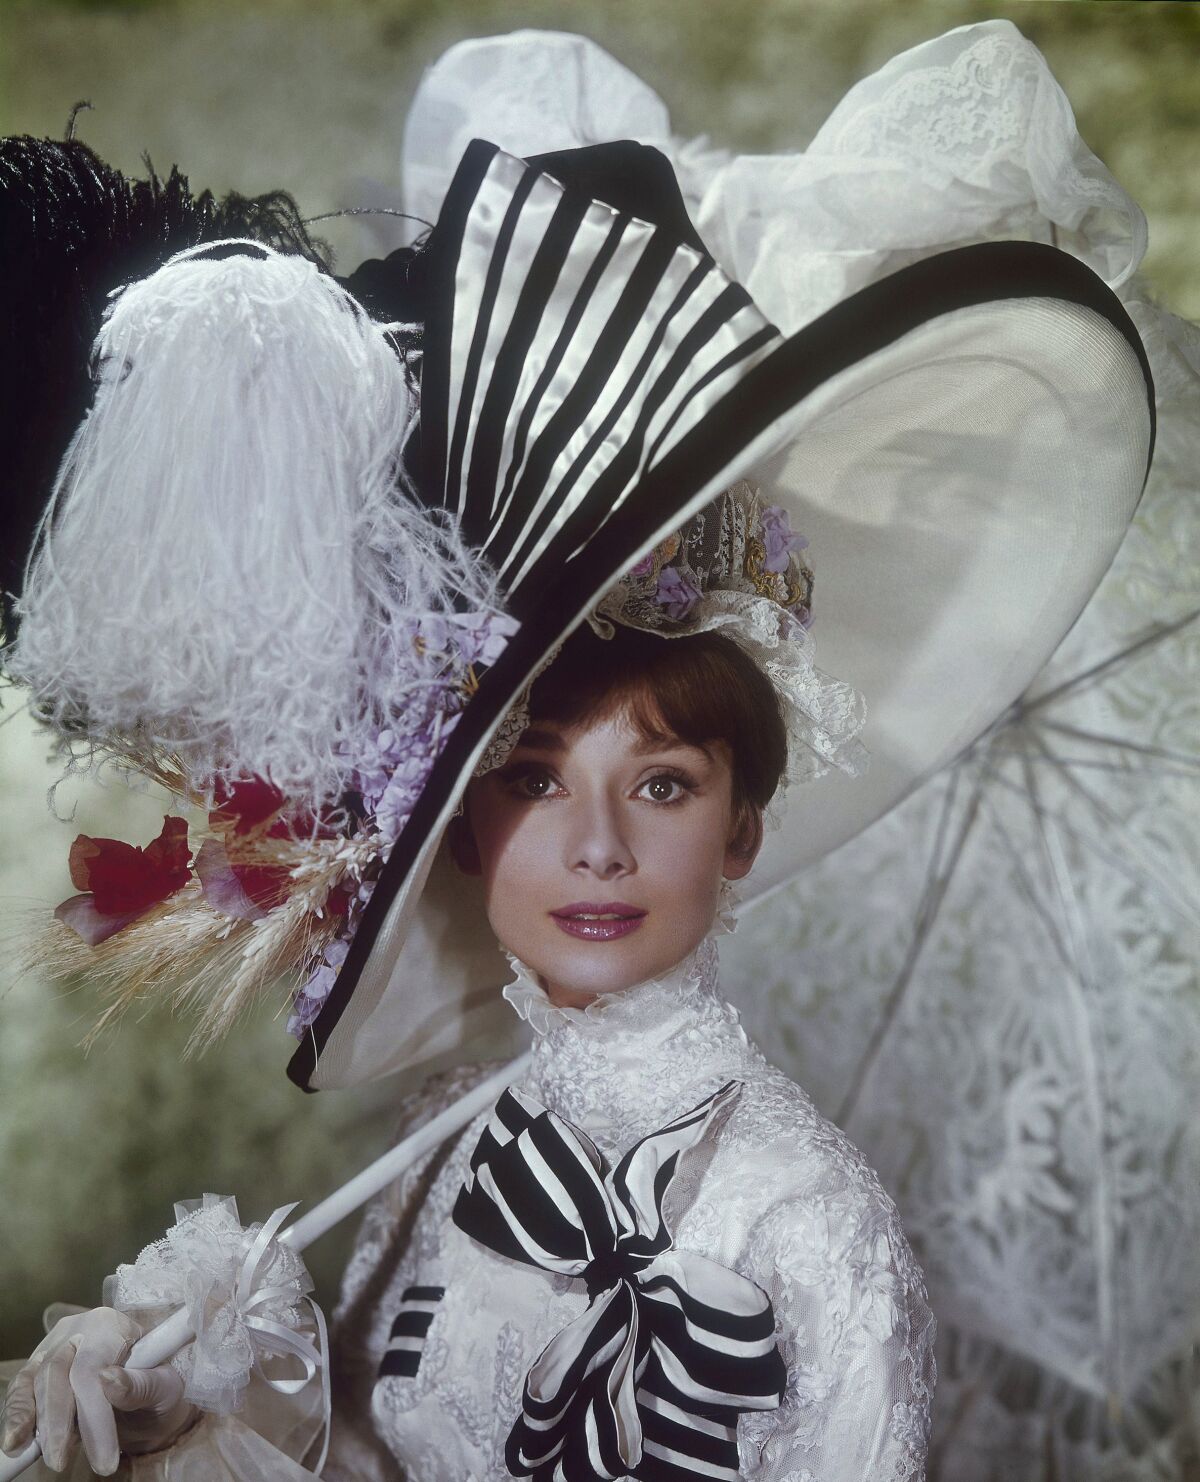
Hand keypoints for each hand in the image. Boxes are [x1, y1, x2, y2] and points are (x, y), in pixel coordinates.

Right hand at [1, 1306, 198, 1475]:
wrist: (148, 1396)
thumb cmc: (160, 1387)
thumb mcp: (164, 1386)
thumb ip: (139, 1384)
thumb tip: (108, 1380)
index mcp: (112, 1326)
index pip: (92, 1369)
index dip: (92, 1416)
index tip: (103, 1458)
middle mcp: (78, 1330)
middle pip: (56, 1373)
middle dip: (55, 1423)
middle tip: (61, 1462)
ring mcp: (54, 1346)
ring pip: (32, 1381)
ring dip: (31, 1420)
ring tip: (40, 1455)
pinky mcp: (38, 1366)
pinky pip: (21, 1388)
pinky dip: (15, 1415)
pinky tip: (15, 1442)